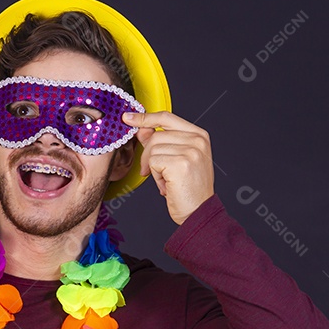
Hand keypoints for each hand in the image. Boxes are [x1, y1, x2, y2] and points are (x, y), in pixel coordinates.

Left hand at [123, 110, 214, 224]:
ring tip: (168, 180)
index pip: (166, 117)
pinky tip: (167, 185)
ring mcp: (190, 151)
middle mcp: (197, 140)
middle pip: (155, 136)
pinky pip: (153, 162)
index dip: (145, 117)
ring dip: (154, 168)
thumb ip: (160, 142)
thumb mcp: (176, 160)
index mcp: (199, 135)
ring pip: (152, 149)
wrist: (199, 211)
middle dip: (148, 156)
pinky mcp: (180, 163)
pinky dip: (155, 176)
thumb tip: (141, 128)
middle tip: (157, 172)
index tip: (129, 118)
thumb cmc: (189, 189)